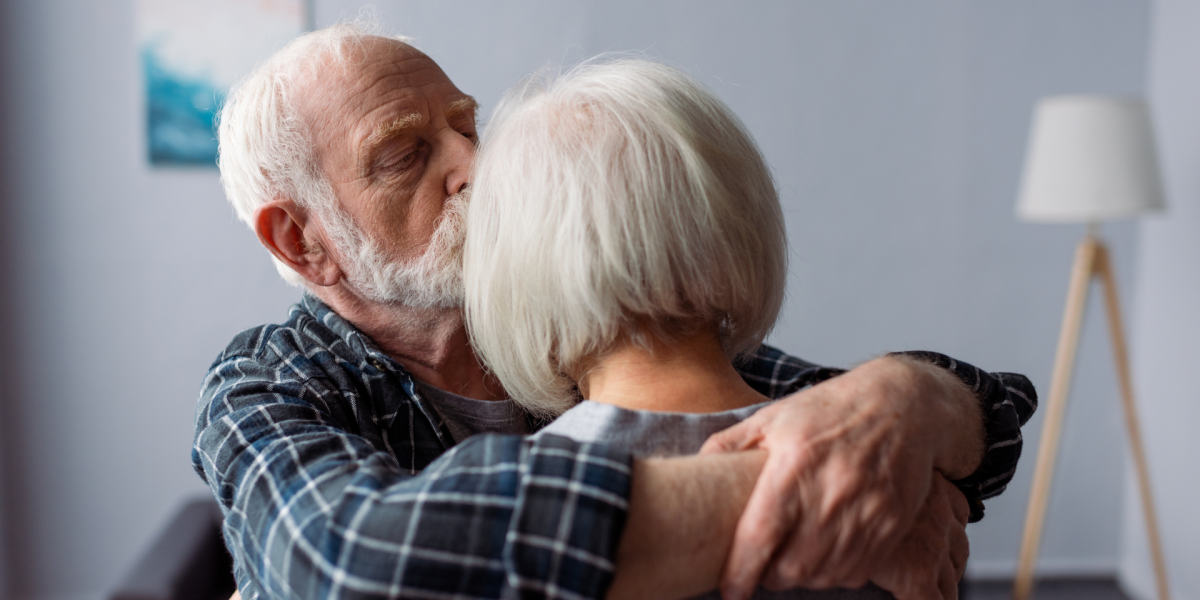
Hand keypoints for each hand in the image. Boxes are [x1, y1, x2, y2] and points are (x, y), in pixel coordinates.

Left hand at [699, 356, 981, 598]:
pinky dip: (836, 573)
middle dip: (772, 577)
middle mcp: (831, 491)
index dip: (741, 571)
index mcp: (794, 464)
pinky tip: (826, 554)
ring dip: (803, 577)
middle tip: (763, 567)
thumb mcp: (773, 416)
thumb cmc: (830, 409)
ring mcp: (866, 511)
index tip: (730, 590)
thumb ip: (730, 444)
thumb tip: (695, 467)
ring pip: (825, 575)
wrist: (902, 403)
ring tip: (793, 560)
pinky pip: (857, 571)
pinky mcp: (892, 524)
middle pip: (793, 566)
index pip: (760, 534)